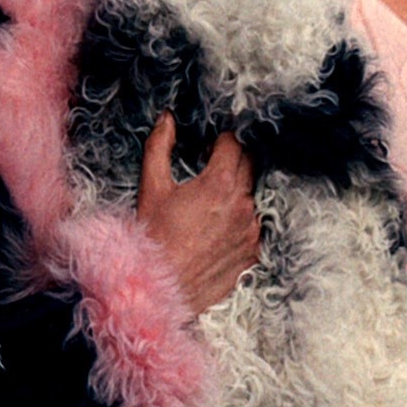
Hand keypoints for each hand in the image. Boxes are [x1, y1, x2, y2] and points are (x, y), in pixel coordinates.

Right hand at [135, 113, 258, 314]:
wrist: (160, 287)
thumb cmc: (152, 237)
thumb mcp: (152, 187)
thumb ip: (160, 147)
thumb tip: (167, 119)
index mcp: (220, 183)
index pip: (235, 144)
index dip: (224, 139)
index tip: (212, 143)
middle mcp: (243, 204)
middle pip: (250, 165)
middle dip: (234, 159)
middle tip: (213, 163)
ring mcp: (252, 229)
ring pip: (253, 195)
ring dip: (238, 189)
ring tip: (212, 198)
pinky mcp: (254, 251)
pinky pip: (254, 224)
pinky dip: (241, 218)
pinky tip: (219, 224)